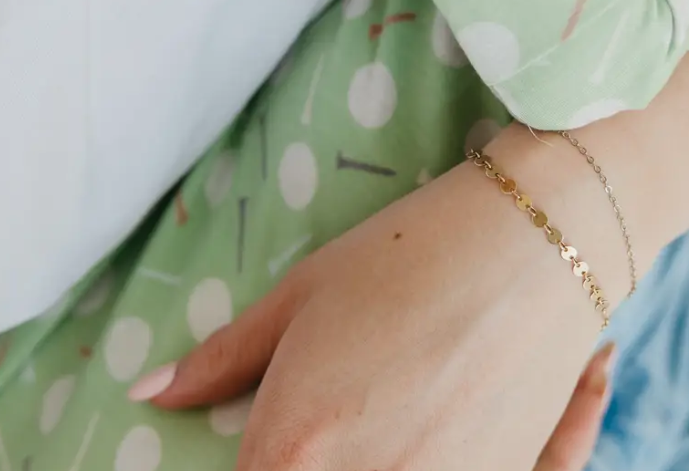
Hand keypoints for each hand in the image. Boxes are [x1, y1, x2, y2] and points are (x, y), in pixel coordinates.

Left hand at [132, 149, 611, 469]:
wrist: (538, 239)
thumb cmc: (409, 254)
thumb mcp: (305, 294)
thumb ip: (223, 358)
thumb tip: (151, 392)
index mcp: (294, 451)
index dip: (255, 459)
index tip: (272, 435)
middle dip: (309, 458)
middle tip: (348, 401)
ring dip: (379, 457)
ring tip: (402, 400)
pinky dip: (446, 462)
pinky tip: (450, 419)